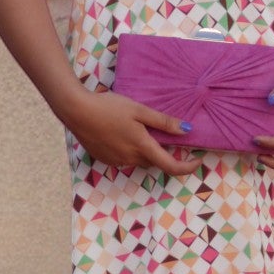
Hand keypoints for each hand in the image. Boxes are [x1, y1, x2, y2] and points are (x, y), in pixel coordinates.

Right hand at [64, 87, 200, 174]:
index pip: (171, 166)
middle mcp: (130, 159)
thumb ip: (163, 122)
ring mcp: (117, 161)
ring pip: (139, 160)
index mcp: (142, 147)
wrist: (76, 111)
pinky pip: (125, 158)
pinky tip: (122, 133)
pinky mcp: (105, 159)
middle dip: (164, 153)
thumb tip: (187, 130)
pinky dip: (130, 150)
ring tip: (139, 129)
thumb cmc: (108, 107)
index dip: (187, 167)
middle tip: (167, 135)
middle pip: (155, 161)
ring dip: (146, 150)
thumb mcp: (139, 110)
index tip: (198, 160)